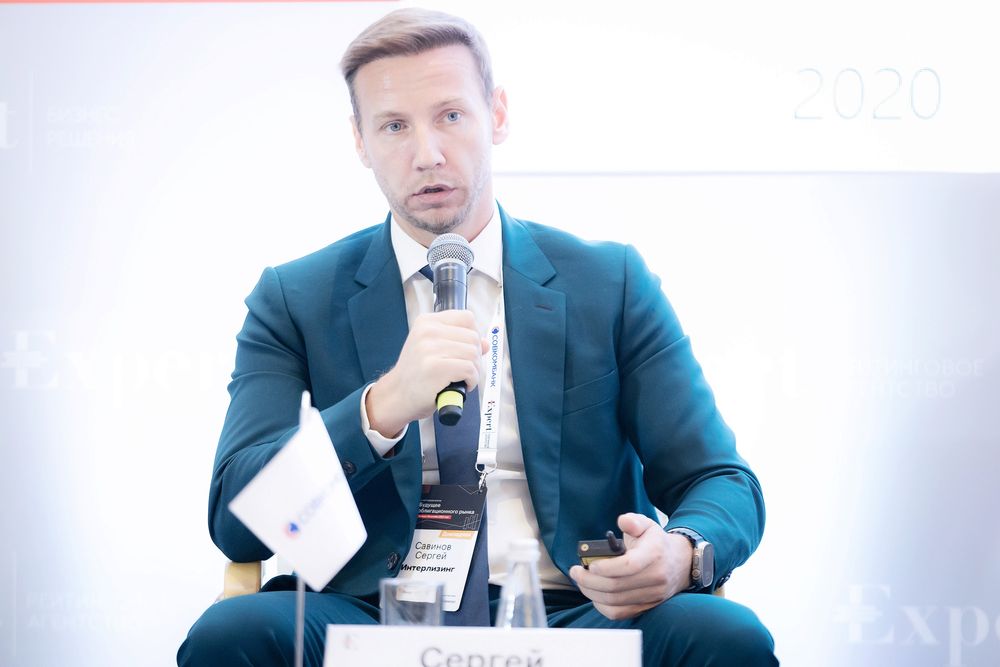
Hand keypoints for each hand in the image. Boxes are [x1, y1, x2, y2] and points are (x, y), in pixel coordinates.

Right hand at [366, 310, 486, 436]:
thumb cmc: (417, 375)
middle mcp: (427, 331)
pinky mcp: (436, 367)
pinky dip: (472, 381)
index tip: (467, 350)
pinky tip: (461, 386)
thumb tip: (485, 342)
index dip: (474, 335)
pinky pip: (470, 369)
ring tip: (462, 379)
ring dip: (475, 370)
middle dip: (476, 356)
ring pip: (474, 354)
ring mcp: (430, 349)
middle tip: (465, 370)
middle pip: (473, 337)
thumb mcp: (433, 351)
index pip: (467, 318)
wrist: (397, 396)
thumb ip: (458, 343)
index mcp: (426, 322)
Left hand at [569, 513, 692, 619]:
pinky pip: (621, 613)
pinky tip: (594, 595)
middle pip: (616, 586)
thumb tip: (623, 522)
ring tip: (581, 582)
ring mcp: (653, 595)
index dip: (605, 567)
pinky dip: (603, 606)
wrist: (680, 563)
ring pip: (616, 601)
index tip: (589, 565)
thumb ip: (633, 521)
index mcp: (654, 554)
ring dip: (592, 593)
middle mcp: (656, 577)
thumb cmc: (656, 542)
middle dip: (589, 580)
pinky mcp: (648, 606)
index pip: (628, 565)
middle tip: (575, 572)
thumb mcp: (647, 524)